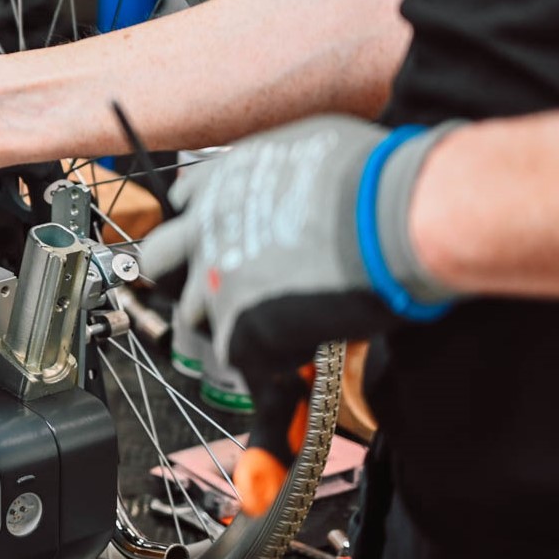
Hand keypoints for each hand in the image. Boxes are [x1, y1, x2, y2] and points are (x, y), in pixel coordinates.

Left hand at [138, 115, 459, 512]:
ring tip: (277, 348)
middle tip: (226, 301)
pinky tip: (287, 404)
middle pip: (164, 262)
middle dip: (187, 283)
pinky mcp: (240, 329)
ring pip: (198, 320)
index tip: (221, 249)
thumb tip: (295, 197)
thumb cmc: (377, 178)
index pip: (183, 207)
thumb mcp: (314, 155)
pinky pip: (242, 370)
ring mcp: (216, 281)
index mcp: (222, 178)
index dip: (202, 232)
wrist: (395, 213)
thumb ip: (283, 181)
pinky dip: (266, 392)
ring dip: (232, 335)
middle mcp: (206, 227)